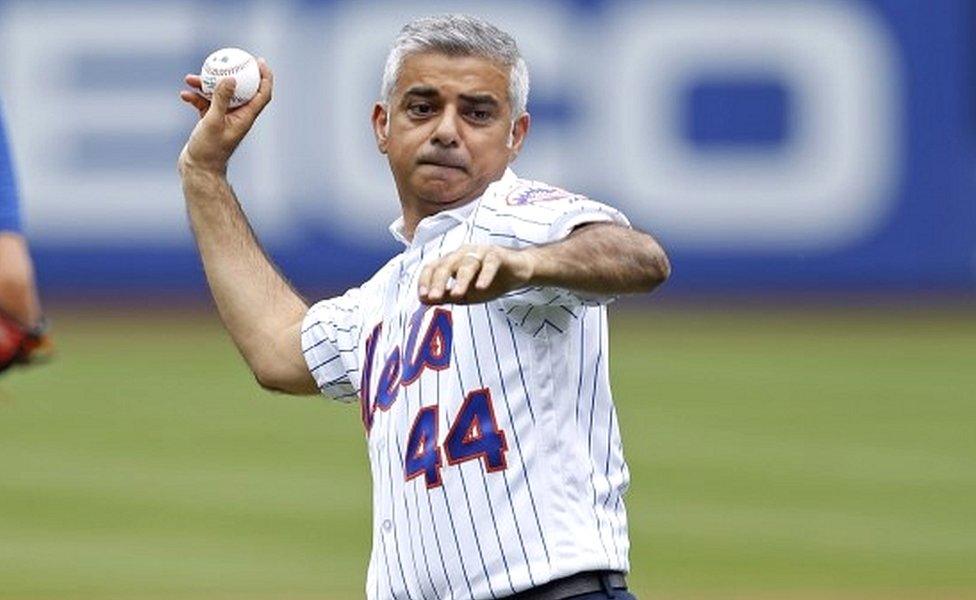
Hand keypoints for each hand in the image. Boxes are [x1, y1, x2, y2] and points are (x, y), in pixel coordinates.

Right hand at [178, 58, 273, 174]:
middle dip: (235, 73)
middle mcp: (237, 117)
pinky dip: (196, 98)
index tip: (260, 61)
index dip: (265, 77)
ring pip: (219, 95)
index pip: (262, 94)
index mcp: (245, 117)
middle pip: (241, 90)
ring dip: (207, 85)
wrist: (198, 170)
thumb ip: (221, 100)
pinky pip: (205, 103)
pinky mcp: (210, 121)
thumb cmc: (208, 150)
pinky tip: (184, 94)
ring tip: (191, 77)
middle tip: (230, 58)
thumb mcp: (213, 122)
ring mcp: (224, 118)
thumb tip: (231, 79)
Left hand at [418, 244, 536, 304]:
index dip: (425, 280)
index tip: (423, 296)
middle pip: (446, 265)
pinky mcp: (498, 254)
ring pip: (467, 264)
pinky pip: (490, 264)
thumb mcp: (465, 294)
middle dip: (439, 282)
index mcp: (452, 261)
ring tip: (457, 295)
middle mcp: (463, 253)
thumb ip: (445, 296)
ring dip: (461, 280)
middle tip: (434, 298)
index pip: (433, 267)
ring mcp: (480, 252)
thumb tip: (423, 300)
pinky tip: (481, 288)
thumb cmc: (489, 282)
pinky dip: (485, 275)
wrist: (518, 272)